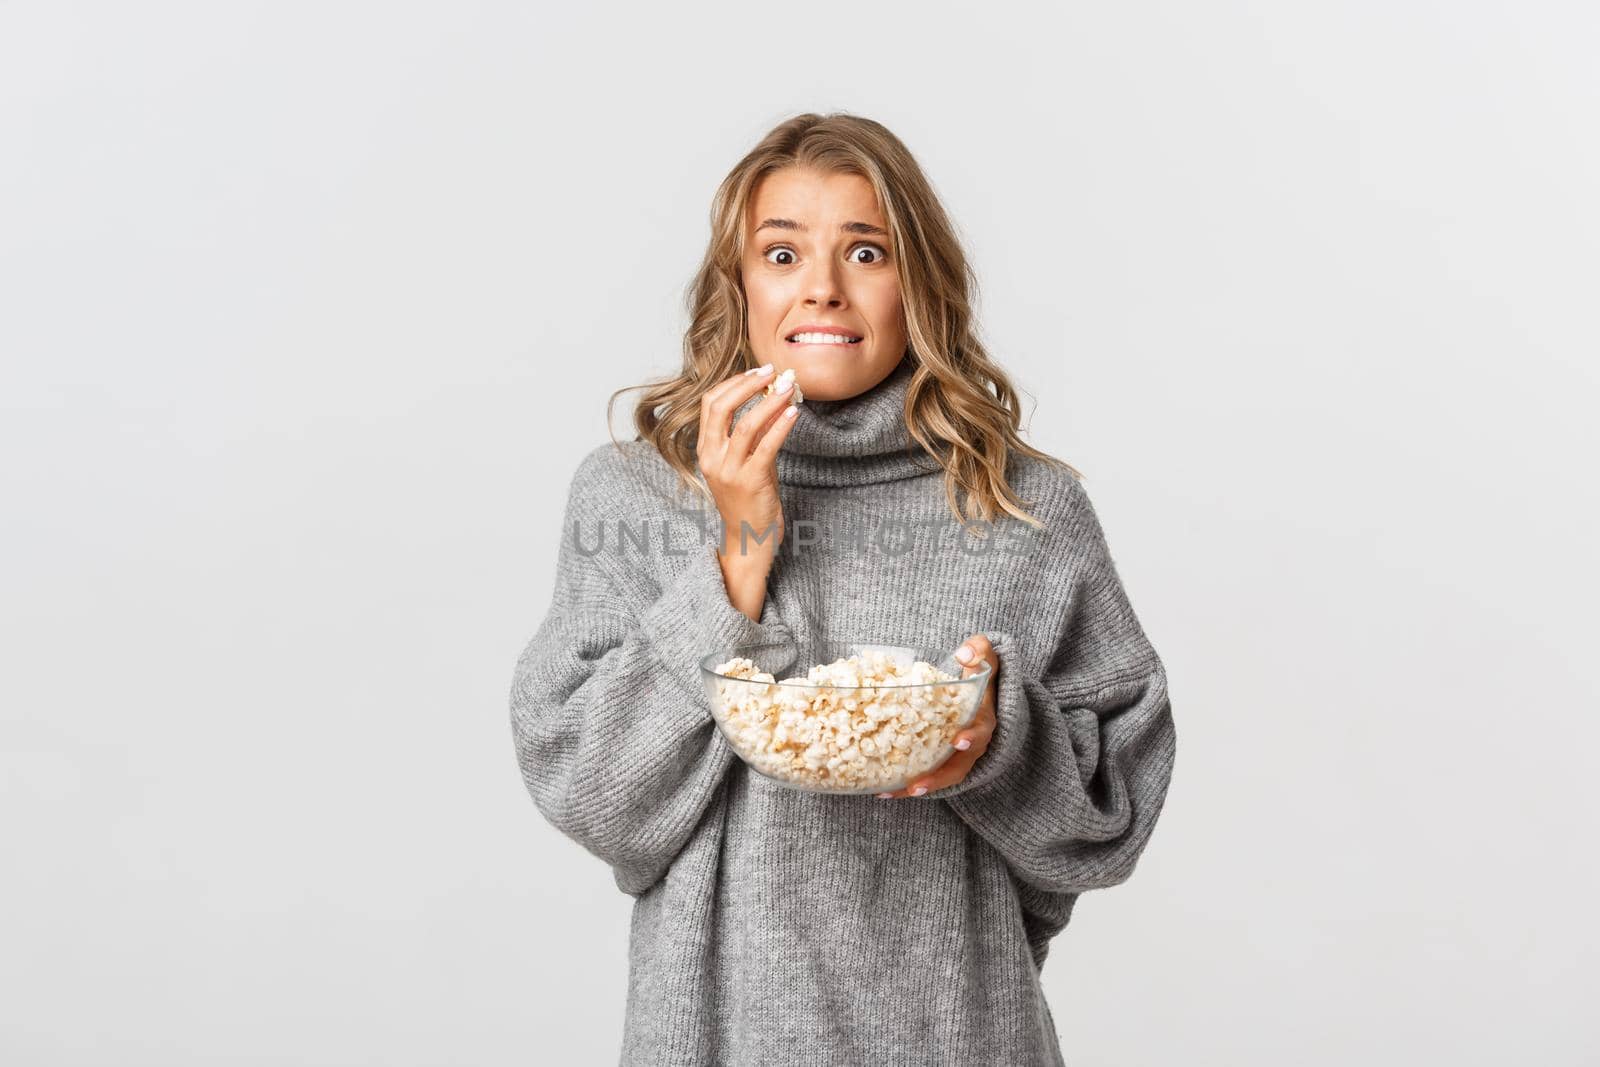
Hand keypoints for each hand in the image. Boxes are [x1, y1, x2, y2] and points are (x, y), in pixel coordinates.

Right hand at [698, 363, 800, 559]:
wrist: (748, 541)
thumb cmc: (748, 500)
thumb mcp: (745, 462)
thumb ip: (754, 435)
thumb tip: (774, 400)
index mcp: (706, 450)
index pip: (711, 404)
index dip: (734, 383)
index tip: (757, 372)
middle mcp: (712, 459)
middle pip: (721, 408)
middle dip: (748, 384)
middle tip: (772, 371)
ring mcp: (729, 472)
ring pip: (745, 426)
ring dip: (769, 401)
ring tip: (788, 387)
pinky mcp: (750, 482)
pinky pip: (766, 447)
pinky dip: (781, 426)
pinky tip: (794, 414)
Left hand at [876, 634, 998, 797]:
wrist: (982, 699)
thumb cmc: (978, 679)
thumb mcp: (983, 659)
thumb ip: (979, 651)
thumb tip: (964, 653)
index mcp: (982, 719)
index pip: (980, 730)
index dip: (971, 736)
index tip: (958, 740)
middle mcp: (972, 744)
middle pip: (958, 766)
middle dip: (937, 777)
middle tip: (917, 785)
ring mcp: (958, 758)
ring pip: (941, 779)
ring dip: (918, 787)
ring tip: (891, 792)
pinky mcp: (942, 764)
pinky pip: (927, 779)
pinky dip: (906, 787)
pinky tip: (881, 790)